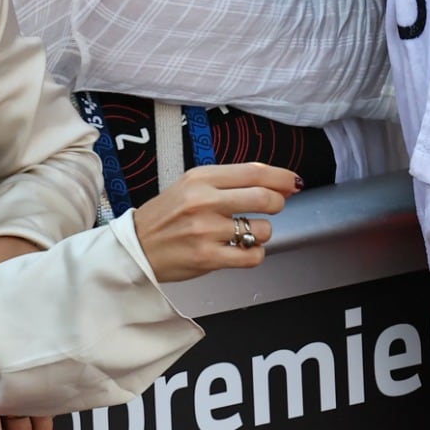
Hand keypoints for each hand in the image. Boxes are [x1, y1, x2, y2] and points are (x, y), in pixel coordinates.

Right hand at [132, 163, 298, 282]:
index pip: (255, 172)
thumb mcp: (192, 186)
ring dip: (262, 233)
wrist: (136, 247)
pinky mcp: (207, 257)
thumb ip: (230, 182)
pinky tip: (242, 250)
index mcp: (201, 178)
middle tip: (272, 207)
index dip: (282, 177)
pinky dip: (254, 254)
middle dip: (278, 203)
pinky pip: (252, 256)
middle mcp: (204, 201)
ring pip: (263, 229)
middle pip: (265, 197)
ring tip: (245, 233)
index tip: (293, 182)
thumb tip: (277, 184)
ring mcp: (206, 230)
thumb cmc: (166, 216)